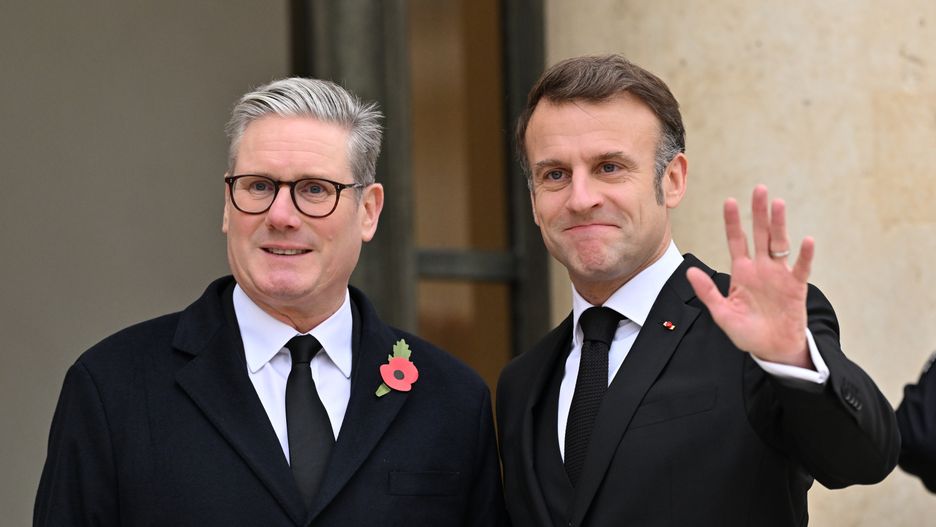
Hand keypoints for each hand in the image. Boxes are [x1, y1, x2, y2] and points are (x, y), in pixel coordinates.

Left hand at [686, 185, 814, 367]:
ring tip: (778, 204)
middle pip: (759, 234)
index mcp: (742, 272)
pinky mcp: (796, 287)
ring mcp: (779, 275)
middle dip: (758, 213)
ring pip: (779, 244)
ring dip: (779, 225)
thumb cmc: (747, 332)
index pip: (736, 241)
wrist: (772, 349)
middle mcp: (761, 268)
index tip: (729, 201)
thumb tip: (690, 271)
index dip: (732, 222)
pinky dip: (804, 255)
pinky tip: (806, 241)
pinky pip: (801, 268)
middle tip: (759, 189)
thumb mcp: (722, 313)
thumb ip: (707, 292)